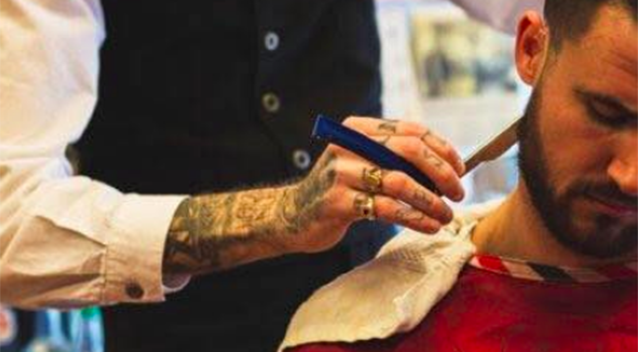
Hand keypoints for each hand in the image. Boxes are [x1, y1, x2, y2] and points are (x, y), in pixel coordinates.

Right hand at [277, 116, 465, 252]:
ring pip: (401, 182)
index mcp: (358, 129)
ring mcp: (341, 173)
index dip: (442, 149)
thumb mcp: (361, 162)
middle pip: (409, 150)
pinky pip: (387, 208)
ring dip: (431, 201)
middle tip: (458, 193)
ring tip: (445, 215)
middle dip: (442, 173)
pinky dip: (415, 218)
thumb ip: (394, 157)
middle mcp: (348, 144)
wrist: (294, 214)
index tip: (460, 169)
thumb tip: (448, 166)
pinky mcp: (339, 202)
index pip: (411, 130)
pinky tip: (429, 226)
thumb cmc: (340, 189)